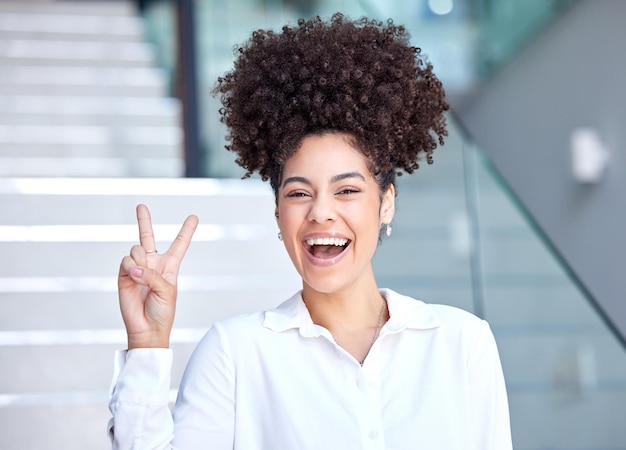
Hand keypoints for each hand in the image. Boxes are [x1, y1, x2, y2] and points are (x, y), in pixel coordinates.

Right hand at [118, 204, 198, 348]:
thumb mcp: (167, 291)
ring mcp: (137, 268)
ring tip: (142, 276)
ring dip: (140, 261)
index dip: (186, 230)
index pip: (179, 244)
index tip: (194, 216)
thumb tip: (134, 268)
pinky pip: (126, 261)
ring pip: (136, 249)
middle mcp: (153, 264)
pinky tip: (134, 277)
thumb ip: (152, 275)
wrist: (146, 328)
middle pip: (148, 237)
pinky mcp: (123, 275)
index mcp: (170, 266)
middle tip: (141, 206)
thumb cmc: (163, 311)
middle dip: (144, 221)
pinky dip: (131, 268)